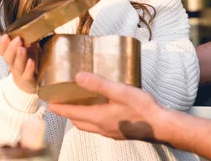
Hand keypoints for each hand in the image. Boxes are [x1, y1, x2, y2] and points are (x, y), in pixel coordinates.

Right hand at [0, 35, 39, 93]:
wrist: (29, 84)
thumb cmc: (29, 63)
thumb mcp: (29, 49)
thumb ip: (30, 38)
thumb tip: (38, 23)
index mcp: (12, 56)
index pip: (1, 50)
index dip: (2, 44)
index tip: (6, 35)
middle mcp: (13, 64)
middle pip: (8, 57)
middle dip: (11, 48)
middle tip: (17, 39)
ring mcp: (21, 73)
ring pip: (17, 66)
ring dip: (19, 56)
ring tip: (22, 48)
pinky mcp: (29, 80)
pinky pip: (27, 75)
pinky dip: (28, 69)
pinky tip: (31, 62)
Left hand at [49, 72, 164, 142]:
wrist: (161, 126)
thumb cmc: (142, 108)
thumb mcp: (119, 91)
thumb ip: (99, 84)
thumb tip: (78, 76)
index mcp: (98, 117)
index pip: (72, 113)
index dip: (59, 108)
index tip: (49, 103)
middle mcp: (101, 127)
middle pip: (78, 121)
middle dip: (68, 113)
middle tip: (62, 102)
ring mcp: (111, 132)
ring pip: (89, 126)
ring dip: (80, 117)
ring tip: (80, 105)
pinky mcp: (120, 132)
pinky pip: (99, 127)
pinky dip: (93, 120)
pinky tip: (102, 112)